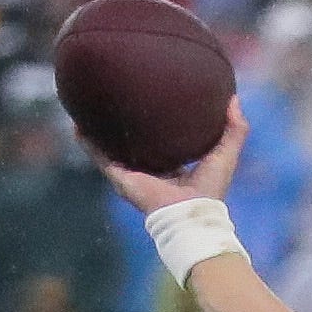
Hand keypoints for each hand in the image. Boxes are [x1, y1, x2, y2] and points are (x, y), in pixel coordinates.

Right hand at [98, 96, 250, 214]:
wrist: (189, 214)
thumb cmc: (210, 190)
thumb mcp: (226, 154)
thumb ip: (234, 129)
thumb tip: (235, 99)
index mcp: (173, 168)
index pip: (162, 143)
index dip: (157, 123)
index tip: (152, 101)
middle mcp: (150, 171)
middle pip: (133, 143)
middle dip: (124, 124)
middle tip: (116, 97)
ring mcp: (132, 175)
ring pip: (111, 148)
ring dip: (99, 130)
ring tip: (88, 106)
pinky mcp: (120, 178)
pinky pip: (99, 157)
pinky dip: (88, 142)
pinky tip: (77, 124)